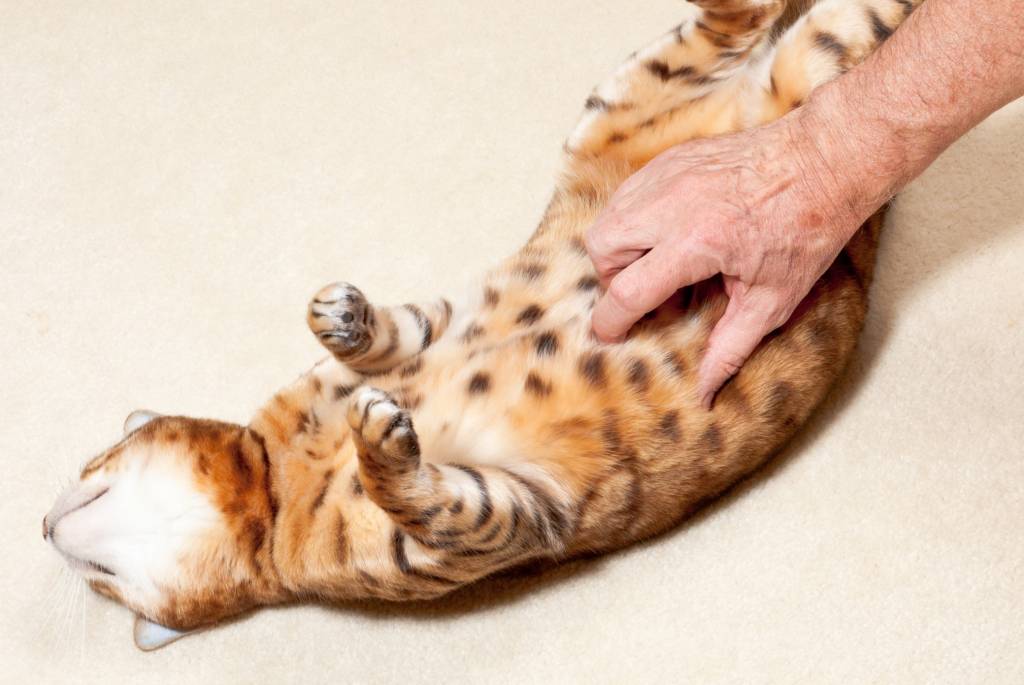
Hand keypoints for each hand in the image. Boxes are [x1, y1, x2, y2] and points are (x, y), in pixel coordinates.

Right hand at [585, 112, 869, 407]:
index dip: (610, 321)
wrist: (827, 160)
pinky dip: (635, 217)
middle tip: (648, 290)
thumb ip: (729, 349)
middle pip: (602, 247)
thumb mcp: (773, 301)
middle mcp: (672, 206)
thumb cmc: (806, 230)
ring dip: (620, 246)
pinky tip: (670, 231)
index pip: (627, 291)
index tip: (611, 335)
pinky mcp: (673, 158)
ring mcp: (669, 175)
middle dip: (612, 278)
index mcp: (697, 244)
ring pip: (609, 216)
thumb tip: (704, 394)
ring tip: (660, 261)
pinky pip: (629, 192)